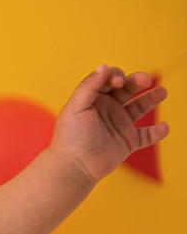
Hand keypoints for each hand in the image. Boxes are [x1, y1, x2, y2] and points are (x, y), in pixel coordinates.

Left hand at [50, 64, 169, 182]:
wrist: (73, 167)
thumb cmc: (70, 136)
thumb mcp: (76, 107)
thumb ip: (90, 86)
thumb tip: (104, 66)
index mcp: (93, 99)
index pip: (109, 79)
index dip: (116, 76)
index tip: (117, 83)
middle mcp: (108, 109)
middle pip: (128, 88)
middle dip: (137, 81)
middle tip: (145, 80)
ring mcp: (119, 124)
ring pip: (140, 107)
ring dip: (152, 98)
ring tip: (162, 92)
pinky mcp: (128, 141)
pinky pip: (147, 135)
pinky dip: (157, 132)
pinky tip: (163, 127)